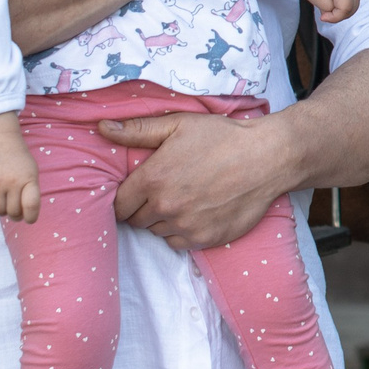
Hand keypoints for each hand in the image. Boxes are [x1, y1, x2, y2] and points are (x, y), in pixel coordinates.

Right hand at [0, 112, 40, 222]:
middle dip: (15, 214)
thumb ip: (30, 191)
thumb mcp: (30, 171)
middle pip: (13, 212)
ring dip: (2, 210)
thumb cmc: (17, 159)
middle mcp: (11, 182)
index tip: (30, 219)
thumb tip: (25, 215)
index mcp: (28, 178)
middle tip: (15, 210)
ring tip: (4, 201)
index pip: (31, 205)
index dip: (31, 217)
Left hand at [100, 107, 290, 251]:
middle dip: (142, 208)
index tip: (136, 190)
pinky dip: (181, 231)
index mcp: (153, 179)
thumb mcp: (179, 124)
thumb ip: (137, 130)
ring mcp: (185, 226)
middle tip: (162, 192)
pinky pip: (178, 243)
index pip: (118, 204)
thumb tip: (101, 127)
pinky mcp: (204, 239)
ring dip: (162, 220)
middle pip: (135, 220)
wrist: (267, 157)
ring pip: (156, 232)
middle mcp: (165, 207)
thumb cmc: (222, 137)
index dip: (124, 197)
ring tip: (182, 199)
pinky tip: (195, 212)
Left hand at [297, 0, 361, 22]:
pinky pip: (353, 2)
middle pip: (351, 10)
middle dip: (337, 15)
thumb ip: (324, 6)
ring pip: (353, 8)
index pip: (345, 10)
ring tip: (326, 2)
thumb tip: (333, 14)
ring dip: (340, 10)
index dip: (334, 17)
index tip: (321, 16)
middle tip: (322, 10)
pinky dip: (343, 5)